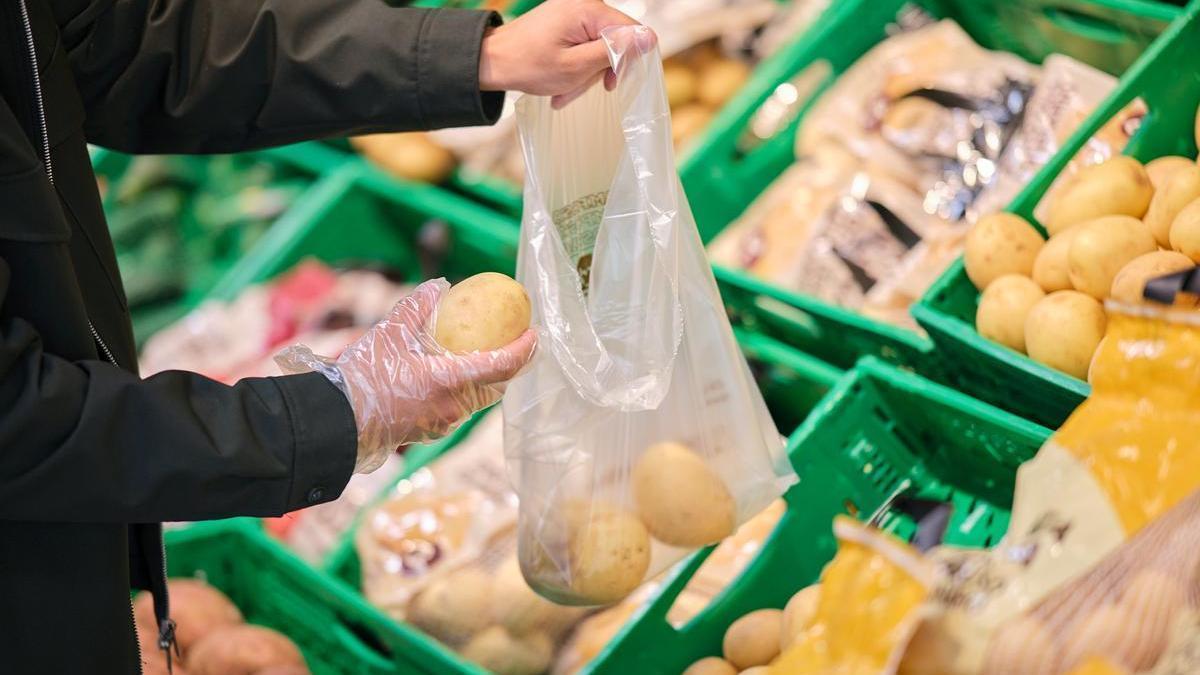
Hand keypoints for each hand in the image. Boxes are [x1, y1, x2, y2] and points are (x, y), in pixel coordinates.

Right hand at [276, 279, 535, 472]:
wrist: (337, 423)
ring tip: (483, 355)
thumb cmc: (362, 378)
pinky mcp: (431, 431)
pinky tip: (451, 375)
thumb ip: (417, 308)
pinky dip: (465, 390)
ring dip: (487, 379)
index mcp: (451, 381)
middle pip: (497, 387)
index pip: (503, 366)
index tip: (535, 333)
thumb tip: (440, 285)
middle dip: (510, 366)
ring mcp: (444, 423)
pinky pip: (459, 409)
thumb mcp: (389, 334)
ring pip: (479, 401)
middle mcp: (455, 406)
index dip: (524, 349)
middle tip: (513, 342)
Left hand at [478, 0, 653, 107]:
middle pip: (615, 41)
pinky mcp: (567, 22)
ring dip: (585, 75)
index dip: (627, 61)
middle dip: (600, 71)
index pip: (631, 32)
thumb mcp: (576, 66)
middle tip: (576, 89)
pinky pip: (585, 46)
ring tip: (563, 92)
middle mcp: (584, 5)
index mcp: (588, 9)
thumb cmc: (528, 65)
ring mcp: (574, 12)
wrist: (491, 61)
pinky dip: (576, 68)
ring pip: (600, 48)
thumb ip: (614, 52)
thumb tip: (649, 39)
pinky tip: (561, 83)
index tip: (610, 83)